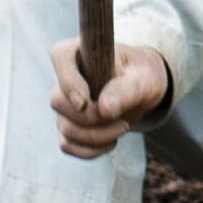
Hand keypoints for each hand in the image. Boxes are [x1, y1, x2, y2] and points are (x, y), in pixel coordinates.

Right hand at [47, 39, 170, 158]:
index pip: (60, 55)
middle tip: (124, 120)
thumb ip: (126, 89)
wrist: (141, 89)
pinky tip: (111, 142)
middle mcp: (64, 77)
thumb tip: (104, 109)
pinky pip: (67, 145)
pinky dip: (90, 150)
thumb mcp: (144, 78)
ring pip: (66, 128)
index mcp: (80, 52)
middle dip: (92, 118)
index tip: (85, 102)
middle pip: (59, 101)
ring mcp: (63, 104)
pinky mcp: (67, 126)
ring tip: (124, 127)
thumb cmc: (141, 75)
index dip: (68, 81)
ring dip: (97, 136)